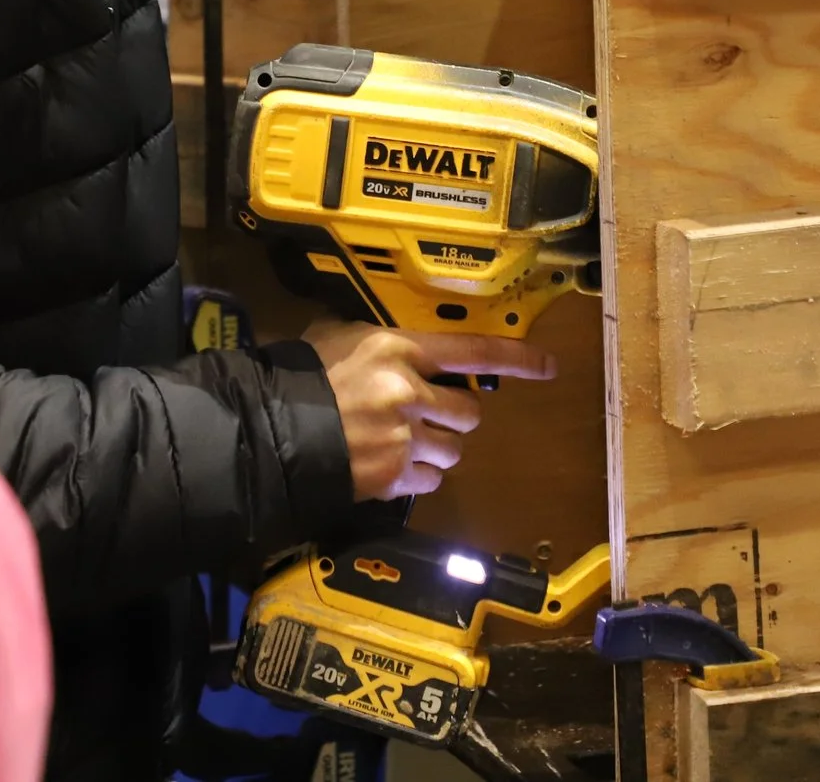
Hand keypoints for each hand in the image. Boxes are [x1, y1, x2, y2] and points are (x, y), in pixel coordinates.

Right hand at [303, 319, 556, 500]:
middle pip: (469, 411)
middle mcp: (412, 393)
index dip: (516, 358)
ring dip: (436, 449)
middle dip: (453, 416)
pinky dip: (416, 476)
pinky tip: (389, 466)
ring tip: (401, 443)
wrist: (271, 431)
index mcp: (400, 350)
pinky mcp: (395, 476)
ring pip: (454, 450)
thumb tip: (391, 349)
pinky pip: (430, 480)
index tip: (548, 365)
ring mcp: (405, 438)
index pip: (473, 350)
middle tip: (424, 415)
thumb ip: (375, 344)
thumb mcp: (336, 339)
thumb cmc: (299, 378)